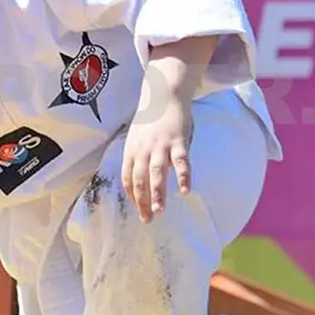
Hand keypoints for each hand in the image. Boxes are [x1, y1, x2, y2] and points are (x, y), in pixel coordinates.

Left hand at [121, 87, 193, 223]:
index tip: (137, 209)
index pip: (128, 177)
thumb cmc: (151, 119)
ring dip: (157, 193)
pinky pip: (181, 162)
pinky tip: (185, 190)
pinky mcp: (178, 142)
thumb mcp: (137, 137)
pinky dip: (183, 176)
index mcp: (132, 150)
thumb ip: (138, 156)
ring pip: (157, 173)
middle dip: (142, 201)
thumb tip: (141, 178)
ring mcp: (160, 146)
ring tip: (159, 211)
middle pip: (140, 179)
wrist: (164, 94)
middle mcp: (143, 150)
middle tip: (147, 219)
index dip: (132, 195)